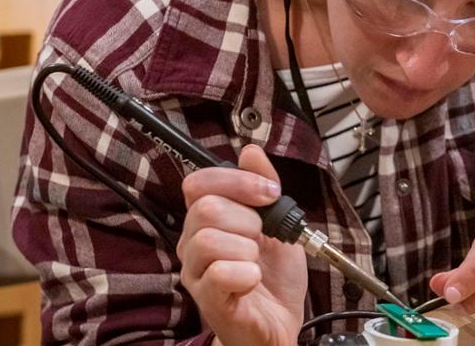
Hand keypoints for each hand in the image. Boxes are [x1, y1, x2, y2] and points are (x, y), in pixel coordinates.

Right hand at [178, 144, 307, 345]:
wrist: (281, 323)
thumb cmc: (274, 278)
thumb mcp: (279, 224)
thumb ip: (264, 187)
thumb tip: (251, 152)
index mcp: (207, 221)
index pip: (199, 183)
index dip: (236, 181)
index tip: (268, 193)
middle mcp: (194, 244)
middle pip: (205, 208)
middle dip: (247, 217)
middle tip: (262, 236)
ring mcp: (197, 273)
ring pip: (209, 239)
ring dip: (247, 247)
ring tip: (256, 261)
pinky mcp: (208, 300)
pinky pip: (217, 274)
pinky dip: (246, 273)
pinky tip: (254, 279)